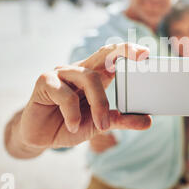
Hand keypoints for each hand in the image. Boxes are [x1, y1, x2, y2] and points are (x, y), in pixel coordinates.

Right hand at [14, 43, 151, 149]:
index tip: (147, 53)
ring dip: (99, 103)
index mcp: (94, 76)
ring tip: (100, 126)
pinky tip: (72, 126)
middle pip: (103, 54)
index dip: (128, 51)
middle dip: (123, 51)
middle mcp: (79, 70)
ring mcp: (61, 72)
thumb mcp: (99, 124)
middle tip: (142, 57)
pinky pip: (65, 94)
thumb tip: (147, 121)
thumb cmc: (70, 124)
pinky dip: (73, 114)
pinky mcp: (44, 81)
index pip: (112, 57)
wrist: (41, 137)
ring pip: (89, 78)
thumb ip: (120, 120)